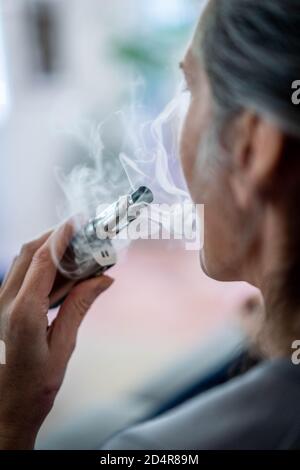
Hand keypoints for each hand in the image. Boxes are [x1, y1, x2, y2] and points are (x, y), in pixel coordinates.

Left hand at [0, 222, 113, 448]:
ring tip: (73, 248)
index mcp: (23, 313)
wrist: (2, 410)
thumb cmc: (33, 387)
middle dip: (53, 236)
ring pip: (22, 263)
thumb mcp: (62, 348)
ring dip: (46, 250)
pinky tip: (58, 273)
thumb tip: (102, 279)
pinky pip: (19, 277)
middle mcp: (4, 303)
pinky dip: (39, 266)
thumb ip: (79, 307)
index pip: (43, 261)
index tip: (75, 221)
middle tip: (78, 231)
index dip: (60, 237)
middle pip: (28, 254)